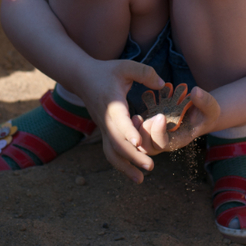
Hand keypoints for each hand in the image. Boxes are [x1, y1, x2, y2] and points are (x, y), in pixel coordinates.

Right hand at [76, 59, 164, 183]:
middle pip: (117, 142)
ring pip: (111, 152)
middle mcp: (106, 120)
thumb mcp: (126, 66)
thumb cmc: (107, 71)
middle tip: (150, 167)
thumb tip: (162, 84)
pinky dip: (120, 164)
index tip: (138, 142)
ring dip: (125, 167)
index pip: (119, 120)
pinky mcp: (105, 132)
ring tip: (140, 179)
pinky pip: (111, 151)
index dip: (128, 131)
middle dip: (133, 156)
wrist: (83, 78)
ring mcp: (103, 128)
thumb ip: (144, 73)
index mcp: (112, 104)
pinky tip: (133, 174)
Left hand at [131, 85, 220, 154]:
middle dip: (145, 132)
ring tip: (137, 116)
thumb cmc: (207, 112)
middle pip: (147, 146)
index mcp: (178, 139)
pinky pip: (138, 127)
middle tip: (149, 115)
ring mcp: (156, 131)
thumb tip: (195, 91)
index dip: (158, 132)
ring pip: (139, 139)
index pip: (162, 144)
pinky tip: (141, 104)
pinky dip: (136, 120)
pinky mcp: (152, 121)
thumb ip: (205, 101)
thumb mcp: (211, 107)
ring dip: (136, 128)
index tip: (161, 115)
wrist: (201, 111)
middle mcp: (165, 138)